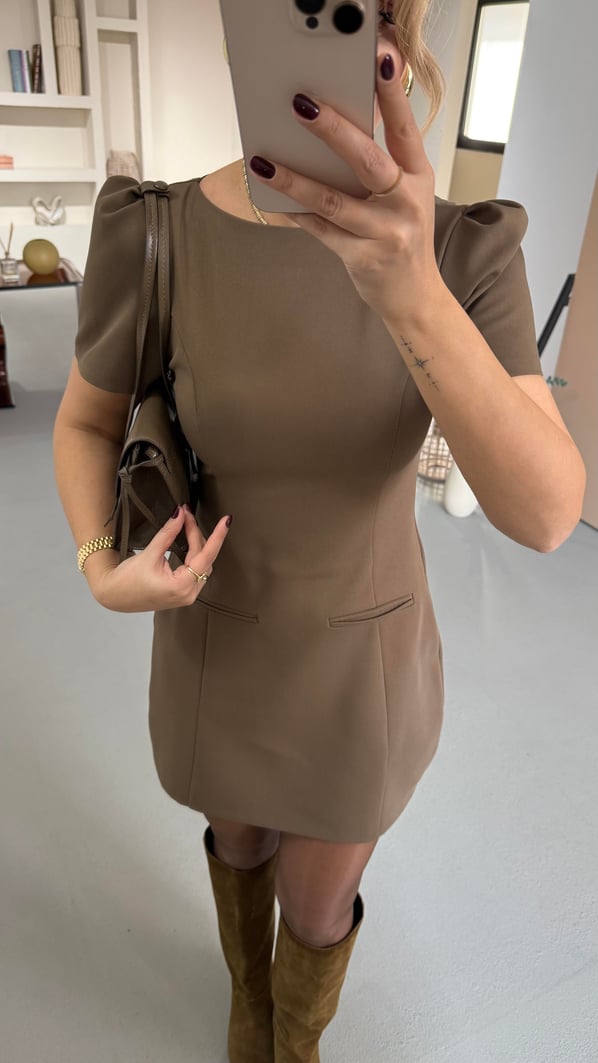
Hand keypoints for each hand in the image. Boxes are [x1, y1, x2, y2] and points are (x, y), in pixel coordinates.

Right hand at [90, 507, 231, 613]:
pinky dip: (194, 554)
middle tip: (186, 514)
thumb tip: (180, 513)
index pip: (206, 556)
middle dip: (197, 534)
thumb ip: (168, 533)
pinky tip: (188, 541)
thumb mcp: (149, 554)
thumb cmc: (127, 580)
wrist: (113, 596)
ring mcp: (187, 595)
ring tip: (187, 524)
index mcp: (181, 586)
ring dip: (197, 544)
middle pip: (204, 558)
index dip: (217, 536)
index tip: (226, 521)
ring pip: (202, 565)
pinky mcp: (182, 593)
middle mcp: (188, 594)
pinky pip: (196, 570)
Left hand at [249, 52, 443, 322]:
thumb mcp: (406, 195)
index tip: (380, 59)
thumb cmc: (403, 237)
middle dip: (333, 130)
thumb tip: (340, 121)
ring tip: (263, 162)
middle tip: (301, 105)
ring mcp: (384, 232)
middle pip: (367, 160)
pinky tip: (270, 199)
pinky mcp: (361, 257)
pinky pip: (319, 230)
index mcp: (418, 176)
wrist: (414, 297)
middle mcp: (405, 202)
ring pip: (333, 201)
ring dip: (295, 180)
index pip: (404, 127)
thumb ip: (383, 162)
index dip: (393, 93)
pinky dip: (294, 214)